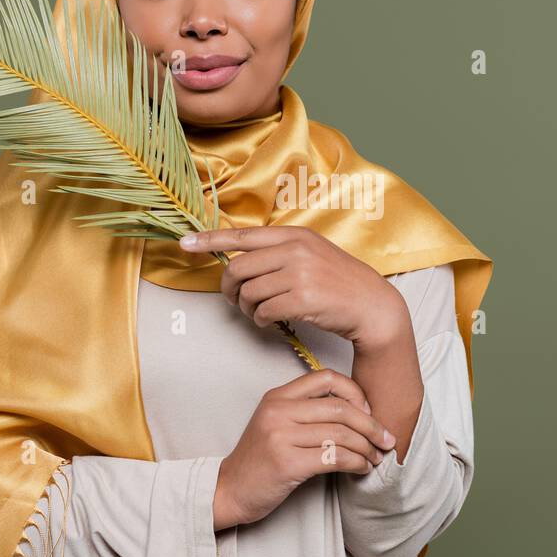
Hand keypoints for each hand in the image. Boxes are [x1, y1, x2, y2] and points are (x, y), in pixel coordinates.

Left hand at [181, 225, 409, 349]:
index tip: (185, 243)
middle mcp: (295, 249)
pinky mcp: (303, 299)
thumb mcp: (312, 253)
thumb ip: (279, 251)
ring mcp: (300, 273)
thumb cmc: (338, 282)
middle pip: (238, 268)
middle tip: (234, 299)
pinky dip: (261, 321)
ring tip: (261, 312)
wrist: (370, 305)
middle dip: (229, 289)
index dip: (209, 240)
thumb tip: (239, 259)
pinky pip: (263, 312)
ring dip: (248, 308)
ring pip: (249, 293)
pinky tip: (272, 321)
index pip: (242, 235)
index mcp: (294, 234)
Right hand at [213, 369, 395, 528]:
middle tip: (386, 439)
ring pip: (341, 434)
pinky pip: (334, 457)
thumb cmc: (260, 460)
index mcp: (278, 396)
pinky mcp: (287, 463)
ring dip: (367, 448)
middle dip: (371, 425)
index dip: (355, 393)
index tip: (369, 413)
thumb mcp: (277, 425)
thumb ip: (307, 412)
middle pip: (340, 408)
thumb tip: (358, 412)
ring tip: (376, 458)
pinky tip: (362, 469)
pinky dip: (356, 463)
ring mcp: (281, 436)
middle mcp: (278, 411)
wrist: (229, 490)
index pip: (327, 378)